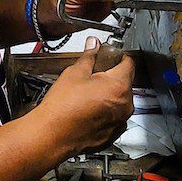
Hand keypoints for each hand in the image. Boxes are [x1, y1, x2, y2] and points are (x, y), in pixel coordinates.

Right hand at [37, 37, 133, 154]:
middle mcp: (125, 105)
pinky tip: (88, 109)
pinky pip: (114, 117)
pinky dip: (105, 112)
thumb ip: (89, 56)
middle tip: (93, 75)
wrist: (53, 135)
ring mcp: (120, 121)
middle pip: (125, 83)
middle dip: (111, 77)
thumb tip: (94, 45)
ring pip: (119, 101)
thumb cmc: (62, 107)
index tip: (112, 55)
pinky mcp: (112, 134)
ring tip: (87, 94)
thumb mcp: (75, 73)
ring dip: (108, 95)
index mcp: (118, 86)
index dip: (120, 56)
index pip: (129, 64)